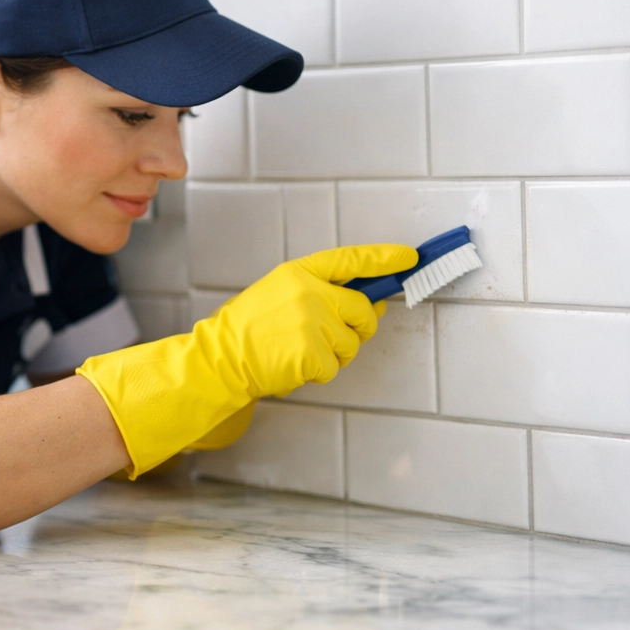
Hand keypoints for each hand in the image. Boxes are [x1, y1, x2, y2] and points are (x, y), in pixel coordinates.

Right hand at [206, 244, 417, 397]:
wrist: (222, 356)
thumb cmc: (249, 327)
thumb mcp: (280, 293)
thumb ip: (323, 293)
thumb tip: (370, 304)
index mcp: (299, 273)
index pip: (351, 260)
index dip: (383, 258)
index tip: (407, 257)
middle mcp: (309, 293)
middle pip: (363, 309)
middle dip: (359, 326)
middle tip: (333, 335)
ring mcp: (312, 323)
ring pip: (352, 343)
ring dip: (335, 353)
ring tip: (301, 350)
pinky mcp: (313, 353)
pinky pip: (335, 366)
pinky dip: (319, 372)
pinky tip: (294, 364)